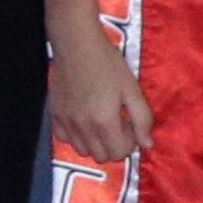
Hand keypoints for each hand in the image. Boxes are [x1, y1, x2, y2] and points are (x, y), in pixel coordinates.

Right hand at [47, 25, 147, 168]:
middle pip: (101, 156)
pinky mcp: (54, 115)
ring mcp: (66, 122)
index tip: (130, 126)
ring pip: (82, 151)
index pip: (119, 153)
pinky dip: (76, 136)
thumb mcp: (132, 90)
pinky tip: (83, 120)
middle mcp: (83, 127)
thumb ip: (142, 120)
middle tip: (118, 125)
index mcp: (105, 122)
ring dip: (95, 143)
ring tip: (101, 123)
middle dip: (114, 146)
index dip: (129, 144)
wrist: (77, 46)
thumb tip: (147, 145)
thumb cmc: (109, 65)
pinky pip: (64, 139)